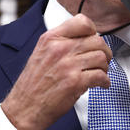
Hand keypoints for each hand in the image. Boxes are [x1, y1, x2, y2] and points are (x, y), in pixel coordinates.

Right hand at [1, 14, 111, 129]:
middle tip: (103, 59)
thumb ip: (60, 43)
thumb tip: (83, 40)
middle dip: (104, 51)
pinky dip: (105, 81)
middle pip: (96, 41)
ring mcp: (68, 65)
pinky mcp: (75, 82)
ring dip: (105, 67)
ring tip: (100, 72)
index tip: (94, 39)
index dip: (93, 31)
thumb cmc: (33, 84)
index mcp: (51, 39)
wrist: (25, 108)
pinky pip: (101, 75)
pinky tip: (101, 83)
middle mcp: (59, 49)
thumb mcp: (41, 53)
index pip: (82, 22)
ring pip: (101, 57)